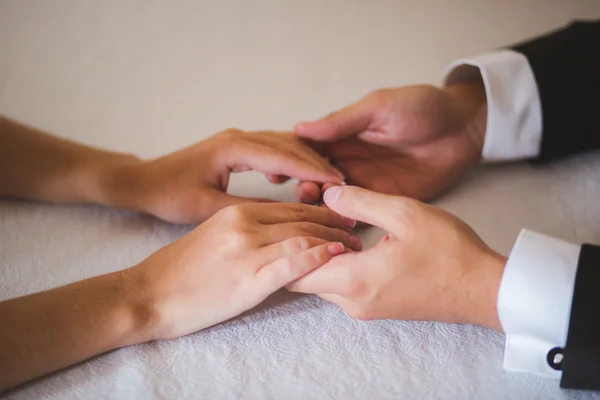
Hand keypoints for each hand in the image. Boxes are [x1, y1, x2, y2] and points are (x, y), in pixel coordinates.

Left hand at [100, 129, 344, 223]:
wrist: (143, 181)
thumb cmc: (169, 194)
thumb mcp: (208, 207)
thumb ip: (249, 209)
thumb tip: (288, 215)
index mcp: (233, 147)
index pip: (284, 156)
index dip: (314, 170)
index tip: (338, 184)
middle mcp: (239, 137)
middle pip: (290, 145)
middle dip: (318, 164)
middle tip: (341, 187)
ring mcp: (238, 140)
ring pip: (283, 145)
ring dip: (307, 162)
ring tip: (327, 185)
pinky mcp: (236, 148)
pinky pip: (272, 150)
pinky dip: (291, 162)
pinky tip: (296, 179)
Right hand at [126, 202, 361, 339]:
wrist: (148, 293)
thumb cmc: (179, 269)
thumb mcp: (212, 235)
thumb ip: (245, 229)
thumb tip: (278, 233)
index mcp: (236, 212)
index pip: (290, 207)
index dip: (321, 210)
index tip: (340, 217)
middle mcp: (244, 225)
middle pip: (302, 218)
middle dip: (335, 222)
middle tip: (357, 229)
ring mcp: (247, 250)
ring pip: (303, 236)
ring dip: (335, 240)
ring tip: (355, 247)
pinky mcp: (249, 278)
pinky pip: (293, 262)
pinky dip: (319, 256)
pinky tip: (336, 256)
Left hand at [287, 186, 505, 329]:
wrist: (483, 289)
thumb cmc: (449, 251)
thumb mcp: (405, 213)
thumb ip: (361, 202)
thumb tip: (328, 194)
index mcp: (354, 280)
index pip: (295, 272)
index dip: (291, 245)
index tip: (300, 220)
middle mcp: (353, 302)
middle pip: (305, 280)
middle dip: (303, 250)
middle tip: (313, 219)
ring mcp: (365, 310)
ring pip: (323, 284)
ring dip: (322, 259)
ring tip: (333, 228)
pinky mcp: (376, 309)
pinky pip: (342, 289)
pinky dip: (338, 268)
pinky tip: (353, 244)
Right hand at [294, 82, 486, 203]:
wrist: (463, 128)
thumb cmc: (421, 107)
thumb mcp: (378, 108)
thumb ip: (341, 122)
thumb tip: (299, 128)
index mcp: (341, 134)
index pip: (306, 149)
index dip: (289, 160)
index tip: (275, 172)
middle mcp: (347, 159)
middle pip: (314, 177)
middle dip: (304, 186)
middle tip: (304, 193)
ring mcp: (365, 181)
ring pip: (332, 197)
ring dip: (321, 204)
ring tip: (318, 209)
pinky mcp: (384, 199)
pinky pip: (359, 211)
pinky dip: (345, 218)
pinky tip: (336, 224)